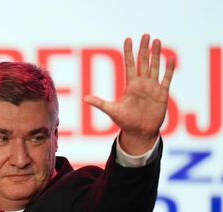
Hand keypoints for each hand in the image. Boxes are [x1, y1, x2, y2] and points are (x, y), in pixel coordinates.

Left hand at [83, 33, 174, 154]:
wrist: (140, 132)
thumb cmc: (125, 121)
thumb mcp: (112, 110)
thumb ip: (100, 103)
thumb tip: (84, 98)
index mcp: (130, 85)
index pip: (130, 64)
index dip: (129, 52)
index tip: (128, 39)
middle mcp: (142, 83)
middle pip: (143, 62)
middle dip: (144, 48)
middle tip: (146, 35)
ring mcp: (153, 87)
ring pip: (155, 67)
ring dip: (156, 54)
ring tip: (157, 41)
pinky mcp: (162, 94)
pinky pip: (166, 79)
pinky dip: (169, 69)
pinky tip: (171, 58)